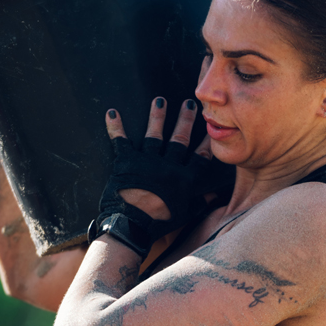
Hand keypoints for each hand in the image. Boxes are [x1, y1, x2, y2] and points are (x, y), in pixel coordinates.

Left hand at [89, 97, 212, 257]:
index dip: (205, 143)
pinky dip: (115, 127)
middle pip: (179, 139)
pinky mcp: (126, 161)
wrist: (132, 224)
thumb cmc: (158, 224)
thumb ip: (199, 204)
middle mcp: (167, 166)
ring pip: (154, 134)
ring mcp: (147, 161)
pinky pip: (120, 140)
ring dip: (157, 116)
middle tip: (190, 103)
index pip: (198, 158)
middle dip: (185, 120)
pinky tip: (112, 112)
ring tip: (159, 100)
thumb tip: (214, 198)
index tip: (210, 129)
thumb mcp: (184, 215)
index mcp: (183, 179)